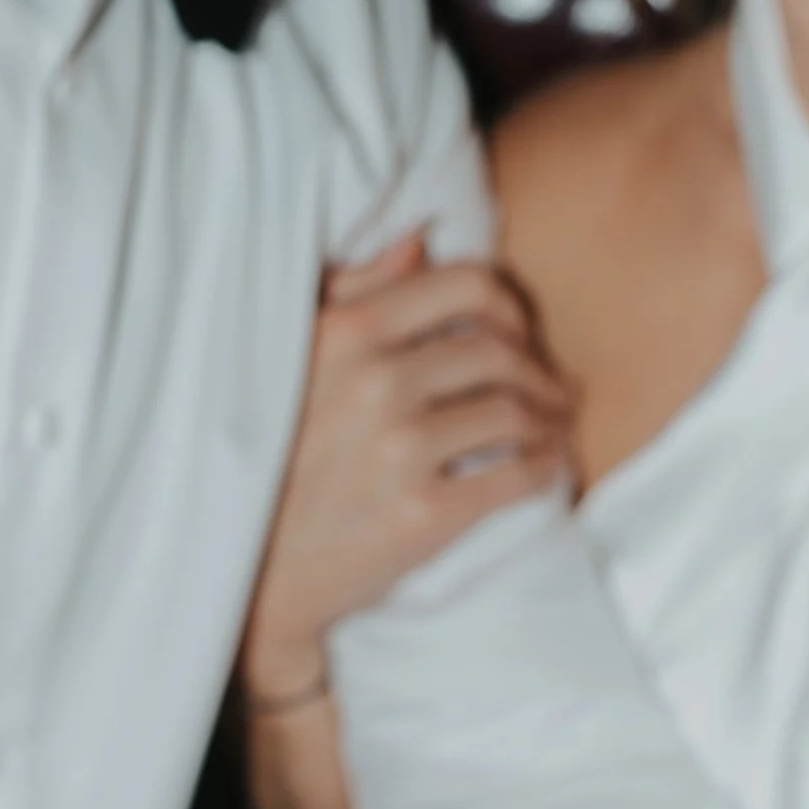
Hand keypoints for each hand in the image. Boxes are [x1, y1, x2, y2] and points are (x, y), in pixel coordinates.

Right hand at [240, 235, 574, 705]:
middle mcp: (377, 381)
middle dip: (540, 371)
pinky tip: (548, 468)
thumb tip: (421, 240)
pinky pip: (517, 476)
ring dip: (550, 420)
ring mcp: (402, 449)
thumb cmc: (274, 457)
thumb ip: (357, 293)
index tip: (520, 335)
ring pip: (515, 412)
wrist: (254, 569)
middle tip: (554, 392)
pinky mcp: (424, 514)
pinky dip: (547, 467)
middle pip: (502, 352)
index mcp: (348, 332)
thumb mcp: (295, 357)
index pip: (467, 287)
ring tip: (554, 429)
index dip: (510, 308)